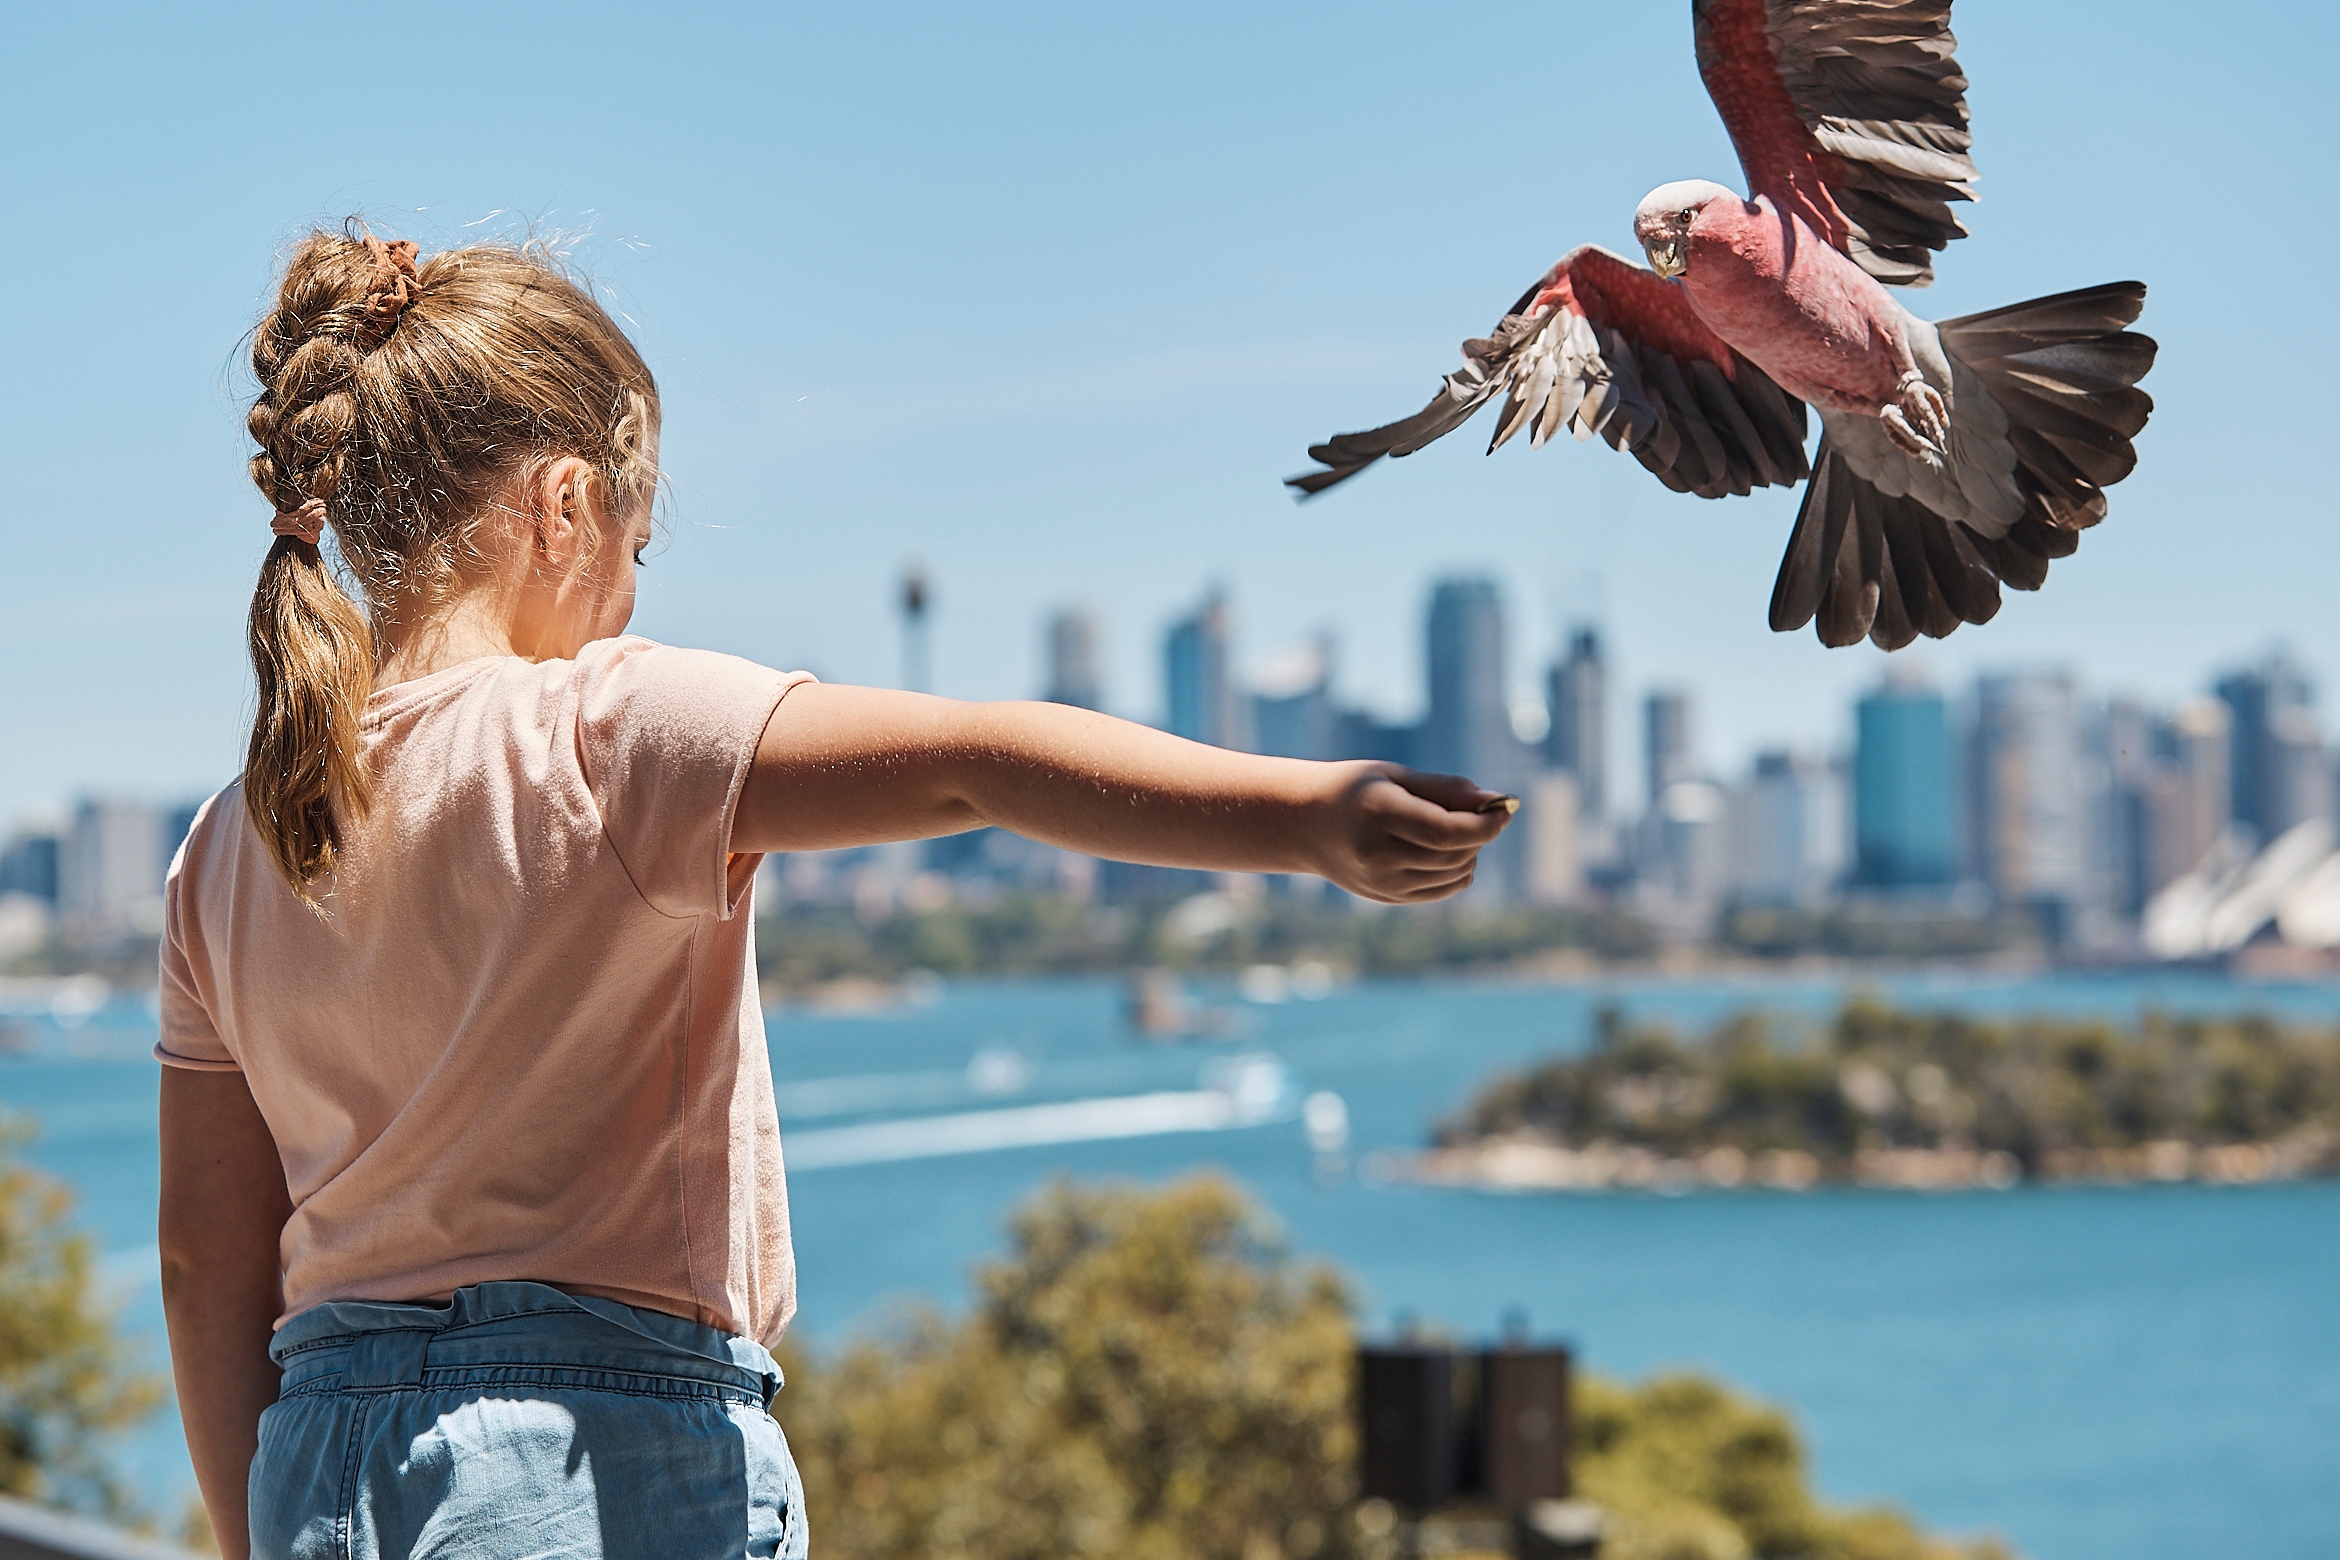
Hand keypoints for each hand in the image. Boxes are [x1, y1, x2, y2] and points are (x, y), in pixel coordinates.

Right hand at [1308, 763, 1514, 902]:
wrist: (1305, 824)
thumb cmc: (1355, 790)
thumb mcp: (1396, 777)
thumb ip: (1446, 789)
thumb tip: (1496, 802)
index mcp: (1379, 814)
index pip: (1446, 831)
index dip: (1484, 825)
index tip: (1504, 809)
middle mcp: (1378, 854)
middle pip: (1453, 854)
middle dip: (1480, 835)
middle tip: (1484, 814)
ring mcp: (1380, 881)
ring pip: (1451, 876)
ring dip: (1470, 853)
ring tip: (1461, 830)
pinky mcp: (1385, 897)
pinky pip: (1440, 891)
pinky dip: (1457, 873)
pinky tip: (1451, 852)